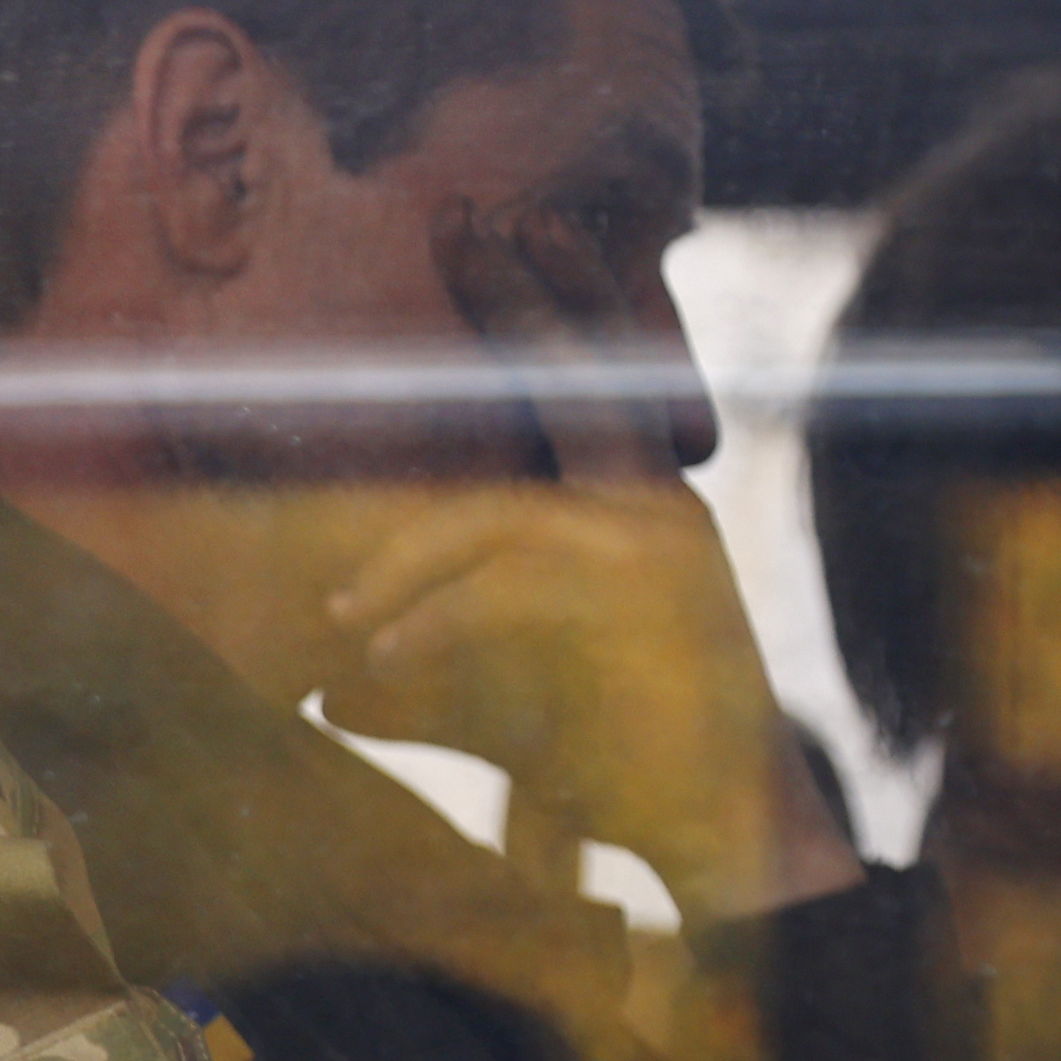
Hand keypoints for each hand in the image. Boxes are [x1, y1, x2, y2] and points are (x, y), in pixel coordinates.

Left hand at [314, 199, 857, 927]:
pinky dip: (428, 627)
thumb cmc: (627, 771)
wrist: (731, 838)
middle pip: (574, 383)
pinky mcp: (645, 602)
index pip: (595, 384)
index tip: (513, 223)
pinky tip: (373, 671)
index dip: (557, 299)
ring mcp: (661, 549)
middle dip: (514, 299)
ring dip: (401, 572)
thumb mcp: (513, 705)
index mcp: (645, 513)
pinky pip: (503, 589)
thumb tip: (329, 693)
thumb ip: (433, 679)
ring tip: (340, 628)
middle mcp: (661, 512)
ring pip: (493, 515)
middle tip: (460, 225)